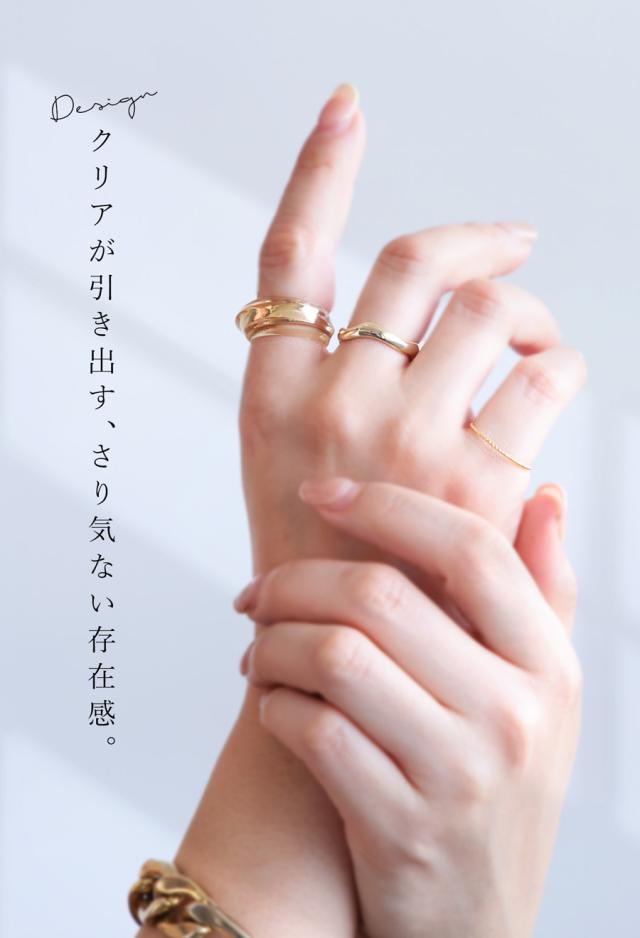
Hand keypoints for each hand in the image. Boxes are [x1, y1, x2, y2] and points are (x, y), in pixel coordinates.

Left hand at [238, 477, 580, 937]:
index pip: (471, 549)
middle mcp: (514, 715)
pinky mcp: (399, 828)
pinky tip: (274, 705)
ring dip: (272, 642)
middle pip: (379, 597)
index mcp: (550, 666)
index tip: (322, 492)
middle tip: (259, 591)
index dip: (387, 505)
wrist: (478, 923)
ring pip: (332, 657)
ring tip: (258, 648)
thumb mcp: (546, 695)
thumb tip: (544, 496)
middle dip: (293, 580)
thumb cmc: (500, 787)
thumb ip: (544, 593)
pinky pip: (310, 731)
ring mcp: (458, 776)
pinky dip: (273, 705)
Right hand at [240, 83, 585, 574]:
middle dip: (477, 240)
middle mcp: (332, 400)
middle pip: (414, 262)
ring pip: (490, 307)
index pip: (290, 258)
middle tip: (514, 244)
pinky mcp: (473, 479)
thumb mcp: (287, 469)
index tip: (348, 109)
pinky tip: (553, 386)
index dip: (318, 172)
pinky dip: (560, 367)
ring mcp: (402, 436)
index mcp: (274, 394)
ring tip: (538, 335)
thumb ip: (332, 388)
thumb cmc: (314, 568)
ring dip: (531, 308)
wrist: (336, 672)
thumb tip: (427, 318)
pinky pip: (543, 376)